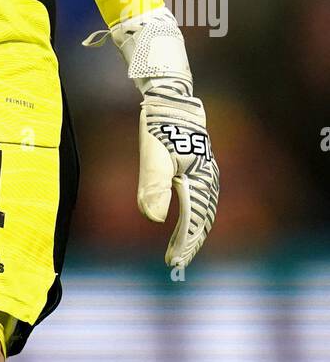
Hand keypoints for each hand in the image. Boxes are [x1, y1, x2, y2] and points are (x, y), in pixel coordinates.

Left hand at [137, 80, 218, 266]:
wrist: (171, 100)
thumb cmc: (160, 127)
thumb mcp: (152, 154)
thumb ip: (153, 186)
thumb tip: (154, 219)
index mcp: (198, 178)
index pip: (192, 219)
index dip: (183, 242)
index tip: (173, 261)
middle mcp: (208, 179)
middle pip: (202, 219)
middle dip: (190, 242)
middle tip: (175, 262)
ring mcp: (207, 174)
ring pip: (205, 211)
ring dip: (195, 232)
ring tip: (182, 249)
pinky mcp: (202, 169)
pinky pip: (203, 201)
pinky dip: (198, 217)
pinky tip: (190, 224)